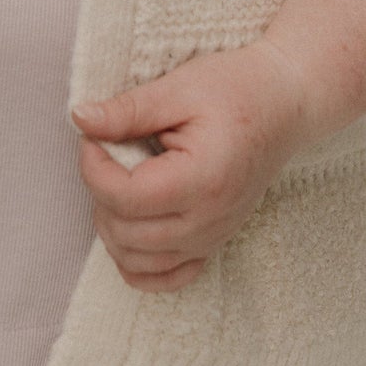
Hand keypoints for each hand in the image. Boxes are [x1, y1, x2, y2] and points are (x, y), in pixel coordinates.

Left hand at [69, 41, 311, 291]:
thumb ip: (128, 110)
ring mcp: (212, 237)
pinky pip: (166, 277)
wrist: (285, 104)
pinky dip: (138, 261)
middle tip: (106, 152)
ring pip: (137, 262)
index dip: (93, 168)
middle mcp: (208, 220)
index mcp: (201, 180)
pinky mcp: (213, 242)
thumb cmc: (236, 89)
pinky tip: (131, 224)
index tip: (93, 136)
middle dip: (99, 192)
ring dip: (112, 226)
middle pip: (125, 233)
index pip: (124, 197)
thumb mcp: (178, 88)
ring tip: (118, 181)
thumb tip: (80, 119)